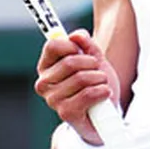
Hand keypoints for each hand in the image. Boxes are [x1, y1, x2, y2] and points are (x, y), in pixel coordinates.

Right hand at [35, 29, 119, 144]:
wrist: (105, 112)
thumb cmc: (95, 84)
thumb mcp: (94, 59)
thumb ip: (85, 44)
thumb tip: (76, 35)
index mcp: (46, 67)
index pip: (53, 46)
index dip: (72, 45)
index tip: (83, 52)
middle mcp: (44, 83)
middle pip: (70, 62)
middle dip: (92, 64)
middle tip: (97, 71)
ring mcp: (53, 99)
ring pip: (82, 78)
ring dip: (99, 79)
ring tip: (101, 84)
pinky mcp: (66, 113)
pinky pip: (88, 94)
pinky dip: (102, 91)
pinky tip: (104, 94)